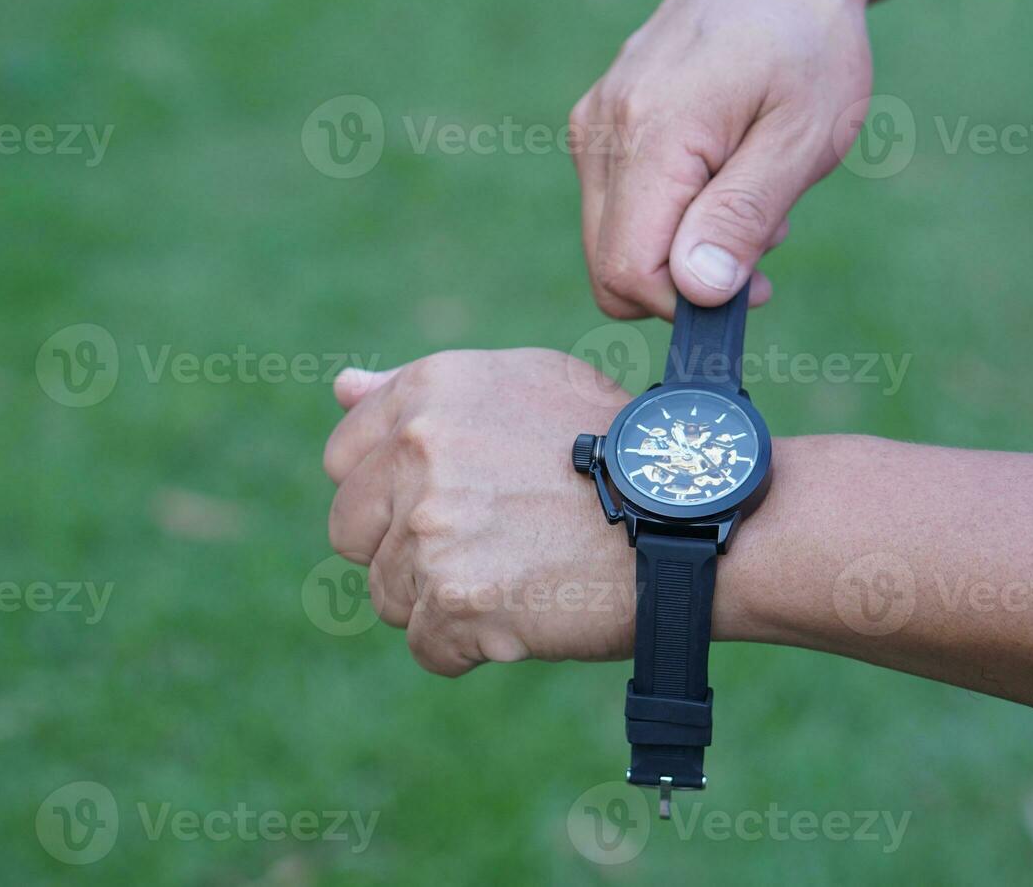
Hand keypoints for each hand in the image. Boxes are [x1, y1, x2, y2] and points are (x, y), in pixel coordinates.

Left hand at [322, 349, 635, 674]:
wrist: (692, 513)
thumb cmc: (614, 446)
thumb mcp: (521, 384)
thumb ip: (418, 390)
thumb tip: (341, 388)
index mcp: (431, 392)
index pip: (343, 460)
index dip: (385, 491)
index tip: (433, 503)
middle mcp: (420, 451)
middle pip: (351, 532)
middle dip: (401, 549)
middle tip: (478, 548)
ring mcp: (433, 528)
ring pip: (388, 594)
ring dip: (440, 600)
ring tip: (514, 578)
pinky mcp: (457, 599)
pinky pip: (427, 647)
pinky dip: (469, 646)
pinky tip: (522, 617)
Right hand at [571, 0, 876, 318]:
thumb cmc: (806, 47)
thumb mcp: (802, 136)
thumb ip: (744, 214)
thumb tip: (696, 291)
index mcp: (651, 135)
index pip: (627, 270)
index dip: (687, 303)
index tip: (755, 289)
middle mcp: (601, 132)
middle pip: (608, 268)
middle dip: (683, 282)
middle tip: (759, 247)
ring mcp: (591, 126)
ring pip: (610, 243)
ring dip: (677, 250)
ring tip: (748, 196)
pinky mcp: (594, 126)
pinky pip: (613, 208)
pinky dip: (664, 218)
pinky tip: (718, 176)